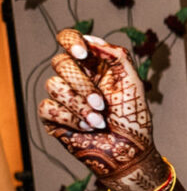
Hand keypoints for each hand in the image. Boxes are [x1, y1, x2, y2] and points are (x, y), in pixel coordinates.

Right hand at [38, 30, 151, 181]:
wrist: (129, 151)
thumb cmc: (133, 116)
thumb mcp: (133, 82)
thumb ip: (118, 56)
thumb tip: (92, 39)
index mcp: (93, 65)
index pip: (69, 39)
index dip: (70, 41)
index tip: (82, 53)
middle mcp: (75, 77)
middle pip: (60, 63)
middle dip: (83, 85)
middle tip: (102, 104)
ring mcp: (62, 97)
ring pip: (53, 86)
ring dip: (79, 106)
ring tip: (99, 120)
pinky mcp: (53, 117)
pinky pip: (48, 107)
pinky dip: (71, 119)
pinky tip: (88, 127)